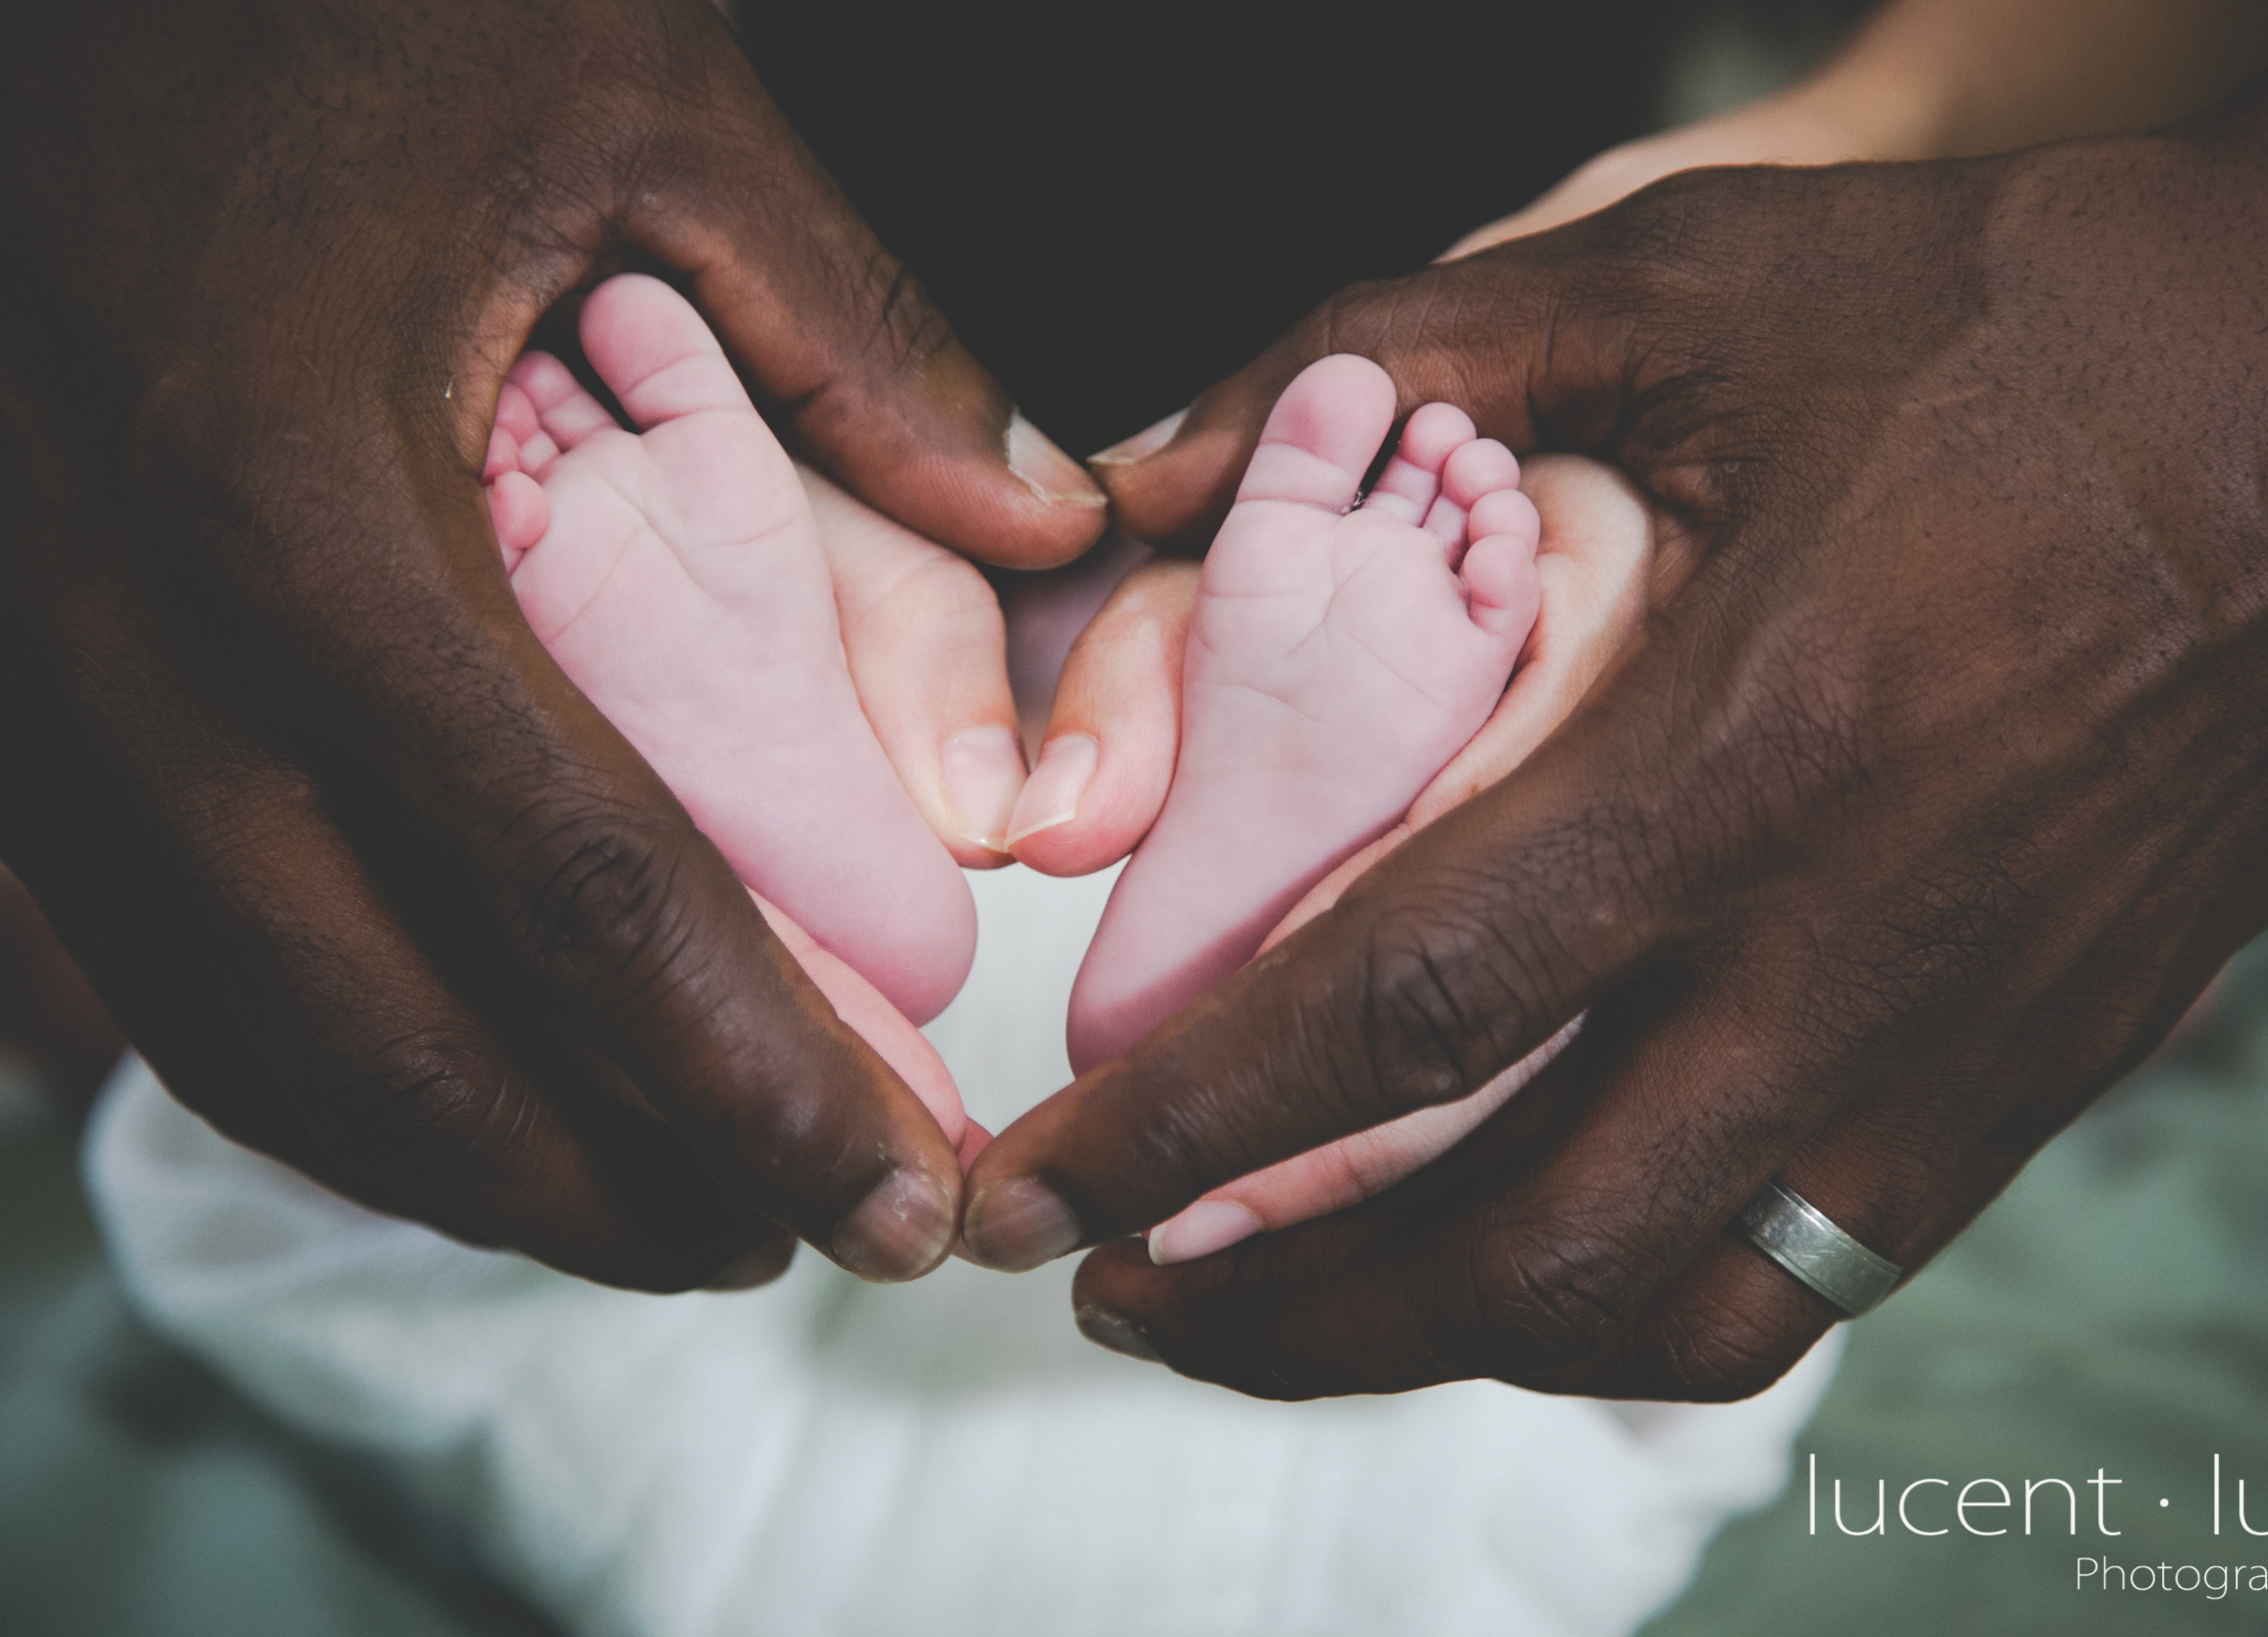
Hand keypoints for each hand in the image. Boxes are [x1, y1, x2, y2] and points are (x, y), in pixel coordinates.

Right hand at [0, 0, 1104, 1289]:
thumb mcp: (636, 108)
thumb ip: (857, 337)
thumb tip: (1049, 518)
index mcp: (309, 503)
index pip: (577, 885)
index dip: (754, 1074)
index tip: (902, 1186)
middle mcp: (131, 643)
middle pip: (399, 1031)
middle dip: (627, 1181)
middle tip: (818, 1237)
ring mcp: (31, 688)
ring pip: (257, 1041)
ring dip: (479, 1170)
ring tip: (684, 1218)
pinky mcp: (4, 695)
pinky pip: (156, 964)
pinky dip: (335, 1079)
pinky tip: (484, 1107)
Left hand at [963, 15, 2267, 1395]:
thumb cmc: (2039, 326)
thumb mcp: (1708, 280)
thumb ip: (1398, 353)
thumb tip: (1151, 467)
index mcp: (1757, 750)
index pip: (1403, 1009)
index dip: (1181, 1124)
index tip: (1037, 1184)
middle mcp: (1861, 948)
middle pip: (1519, 1242)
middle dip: (1276, 1309)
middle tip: (1111, 1291)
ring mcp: (1965, 1047)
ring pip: (1663, 1308)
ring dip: (1435, 1346)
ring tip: (1272, 1315)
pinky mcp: (2034, 1080)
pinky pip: (1802, 1281)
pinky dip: (1617, 1317)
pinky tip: (1510, 1270)